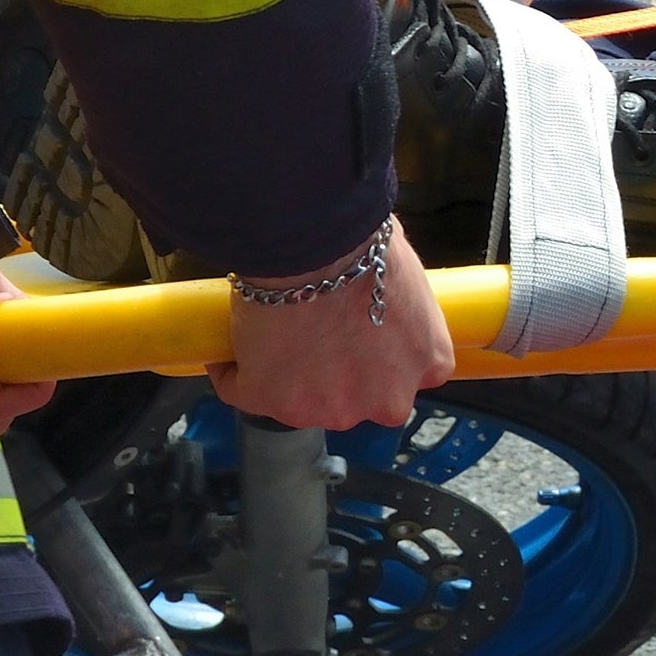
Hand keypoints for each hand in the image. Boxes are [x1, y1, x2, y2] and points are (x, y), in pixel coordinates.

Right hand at [208, 218, 456, 428]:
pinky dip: (233, 376)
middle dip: (335, 375)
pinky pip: (246, 394)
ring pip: (305, 402)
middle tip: (308, 337)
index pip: (403, 376)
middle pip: (357, 397)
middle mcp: (390, 399)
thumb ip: (400, 310)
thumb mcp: (407, 280)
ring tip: (267, 339)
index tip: (352, 344)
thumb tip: (374, 296)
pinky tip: (226, 354)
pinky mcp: (280, 405)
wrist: (316, 248)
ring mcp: (336, 408)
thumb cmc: (363, 246)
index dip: (373, 359)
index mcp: (429, 363)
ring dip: (287, 379)